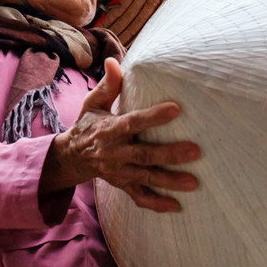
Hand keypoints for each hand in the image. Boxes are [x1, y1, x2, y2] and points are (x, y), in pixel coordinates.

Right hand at [42, 58, 199, 211]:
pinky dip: (156, 204)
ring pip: (146, 178)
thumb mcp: (93, 103)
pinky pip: (139, 197)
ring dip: (169, 181)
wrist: (71, 157)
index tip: (176, 109)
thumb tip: (114, 60)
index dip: (154, 117)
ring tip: (194, 182)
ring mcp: (119, 171)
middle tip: (196, 151)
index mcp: (110, 130)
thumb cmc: (88, 125)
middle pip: (144, 155)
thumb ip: (108, 85)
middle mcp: (115, 153)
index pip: (133, 122)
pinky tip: (176, 206)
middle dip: (170, 154)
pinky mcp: (122, 184)